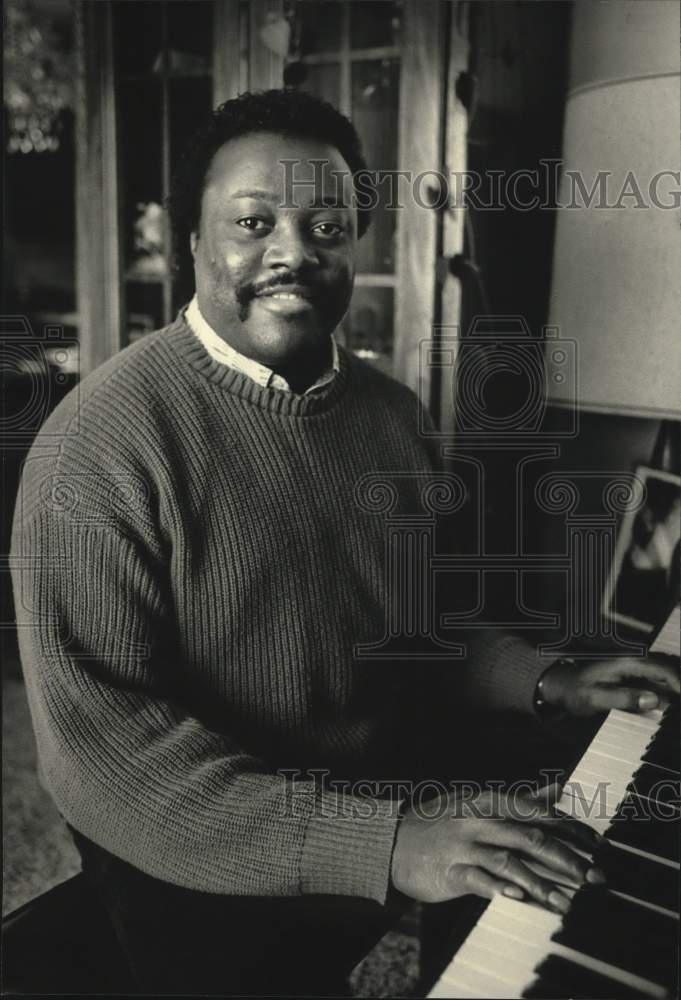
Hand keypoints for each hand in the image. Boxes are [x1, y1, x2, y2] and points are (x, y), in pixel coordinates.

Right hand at [391, 784, 603, 911]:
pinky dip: (501, 888)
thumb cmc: (441, 822)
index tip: (598, 846)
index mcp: (489, 801)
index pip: (539, 812)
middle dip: (568, 859)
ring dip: (543, 884)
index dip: (571, 828)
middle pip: (531, 836)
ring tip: (568, 903)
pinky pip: (480, 880)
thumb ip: (520, 798)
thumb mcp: (478, 802)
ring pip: (510, 861)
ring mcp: (464, 845)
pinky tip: (520, 899)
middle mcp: (479, 820)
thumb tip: (557, 788)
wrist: (392, 841)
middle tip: (596, 878)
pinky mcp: (450, 871)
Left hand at [539, 655, 679, 715]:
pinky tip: (673, 704)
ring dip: (678, 687)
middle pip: (671, 668)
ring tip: (679, 713)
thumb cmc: (576, 690)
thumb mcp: (595, 697)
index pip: (664, 670)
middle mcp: (636, 660)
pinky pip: (661, 679)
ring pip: (668, 672)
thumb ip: (624, 698)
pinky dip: (672, 689)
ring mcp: (637, 666)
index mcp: (628, 662)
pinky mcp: (637, 675)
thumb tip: (653, 700)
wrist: (562, 684)